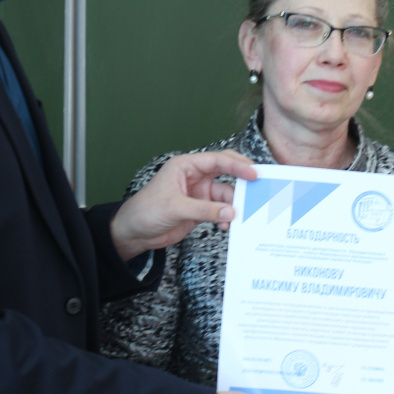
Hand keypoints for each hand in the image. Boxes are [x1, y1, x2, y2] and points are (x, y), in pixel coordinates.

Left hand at [111, 150, 257, 260]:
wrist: (135, 232)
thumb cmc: (146, 211)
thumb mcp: (175, 208)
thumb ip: (204, 210)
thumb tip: (230, 212)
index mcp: (186, 166)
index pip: (217, 160)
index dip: (237, 165)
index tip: (253, 174)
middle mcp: (195, 177)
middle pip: (226, 173)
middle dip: (242, 180)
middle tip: (259, 187)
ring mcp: (199, 193)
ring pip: (226, 195)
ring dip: (235, 205)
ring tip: (243, 215)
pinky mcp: (200, 209)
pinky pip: (221, 211)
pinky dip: (226, 217)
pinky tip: (227, 226)